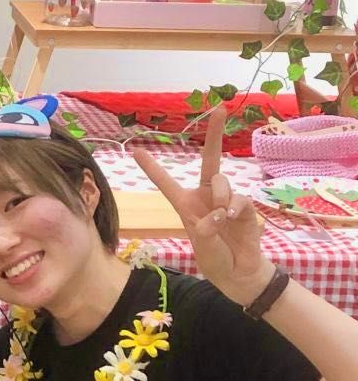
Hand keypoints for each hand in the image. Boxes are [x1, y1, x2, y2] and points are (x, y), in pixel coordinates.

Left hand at [133, 108, 273, 305]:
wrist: (239, 272)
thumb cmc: (215, 257)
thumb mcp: (203, 245)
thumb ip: (207, 229)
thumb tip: (218, 215)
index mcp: (185, 204)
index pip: (166, 182)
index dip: (152, 167)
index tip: (135, 150)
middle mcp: (206, 196)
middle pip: (209, 159)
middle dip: (214, 134)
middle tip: (219, 108)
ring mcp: (227, 199)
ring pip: (221, 181)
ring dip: (219, 198)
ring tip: (220, 220)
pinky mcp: (245, 207)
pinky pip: (238, 198)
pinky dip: (232, 209)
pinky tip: (230, 220)